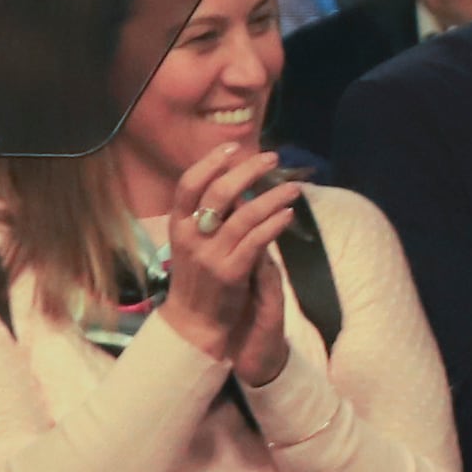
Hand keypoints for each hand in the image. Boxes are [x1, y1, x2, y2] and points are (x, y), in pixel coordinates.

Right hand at [156, 143, 309, 380]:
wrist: (193, 323)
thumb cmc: (197, 277)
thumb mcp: (191, 242)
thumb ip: (207, 216)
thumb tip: (233, 182)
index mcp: (178, 225)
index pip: (188, 185)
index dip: (209, 163)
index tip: (233, 147)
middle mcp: (191, 237)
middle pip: (218, 194)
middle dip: (247, 171)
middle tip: (272, 159)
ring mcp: (210, 255)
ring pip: (243, 216)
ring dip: (272, 197)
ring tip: (293, 187)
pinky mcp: (231, 273)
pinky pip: (256, 241)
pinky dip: (274, 224)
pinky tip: (288, 214)